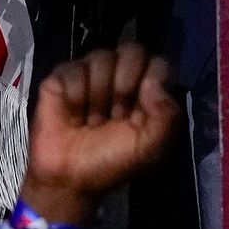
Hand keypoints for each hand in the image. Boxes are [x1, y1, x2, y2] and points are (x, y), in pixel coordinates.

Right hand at [19, 43, 182, 226]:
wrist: (68, 178)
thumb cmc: (111, 162)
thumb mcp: (149, 148)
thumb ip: (166, 116)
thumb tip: (153, 82)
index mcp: (145, 90)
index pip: (158, 62)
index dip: (150, 82)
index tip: (140, 110)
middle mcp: (119, 75)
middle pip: (132, 50)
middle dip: (123, 85)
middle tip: (115, 114)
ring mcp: (89, 72)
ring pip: (101, 56)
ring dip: (97, 96)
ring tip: (92, 121)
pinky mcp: (62, 76)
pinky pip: (72, 69)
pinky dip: (74, 97)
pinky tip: (73, 116)